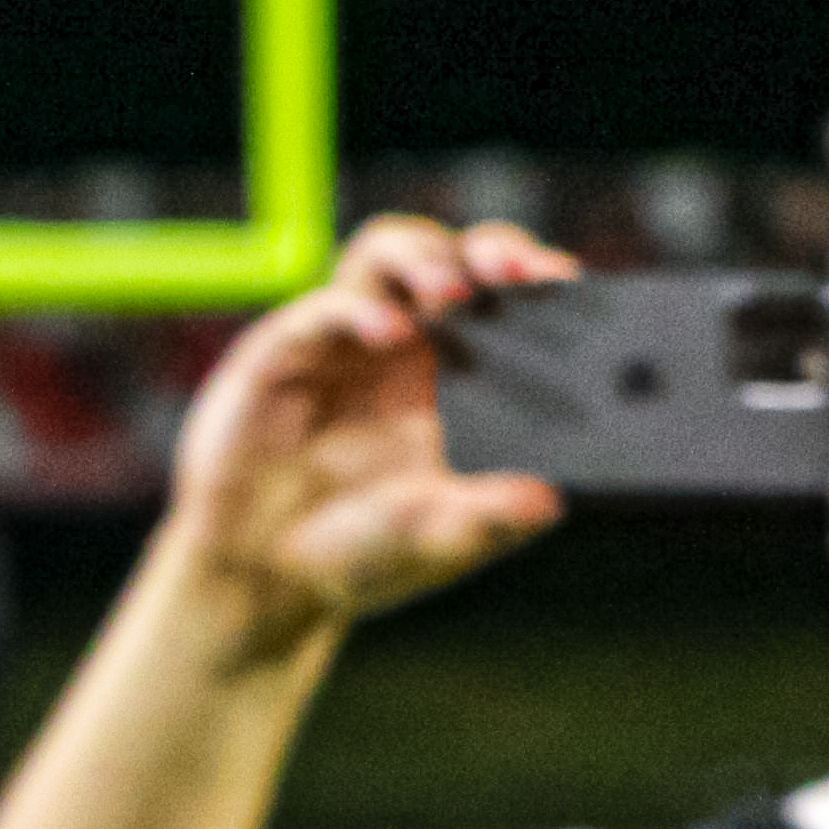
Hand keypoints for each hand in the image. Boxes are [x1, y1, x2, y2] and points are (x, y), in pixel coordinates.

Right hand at [161, 214, 581, 652]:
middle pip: (453, 254)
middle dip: (495, 248)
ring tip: (454, 291)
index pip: (503, 297)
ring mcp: (340, 341)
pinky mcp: (280, 354)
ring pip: (385, 253)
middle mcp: (401, 342)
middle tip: (522, 273)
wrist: (262, 580)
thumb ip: (489, 518)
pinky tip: (391, 334)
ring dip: (426, 257)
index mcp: (452, 374)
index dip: (535, 277)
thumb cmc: (358, 553)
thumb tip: (547, 503)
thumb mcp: (439, 540)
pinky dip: (361, 310)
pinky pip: (324, 308)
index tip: (565, 284)